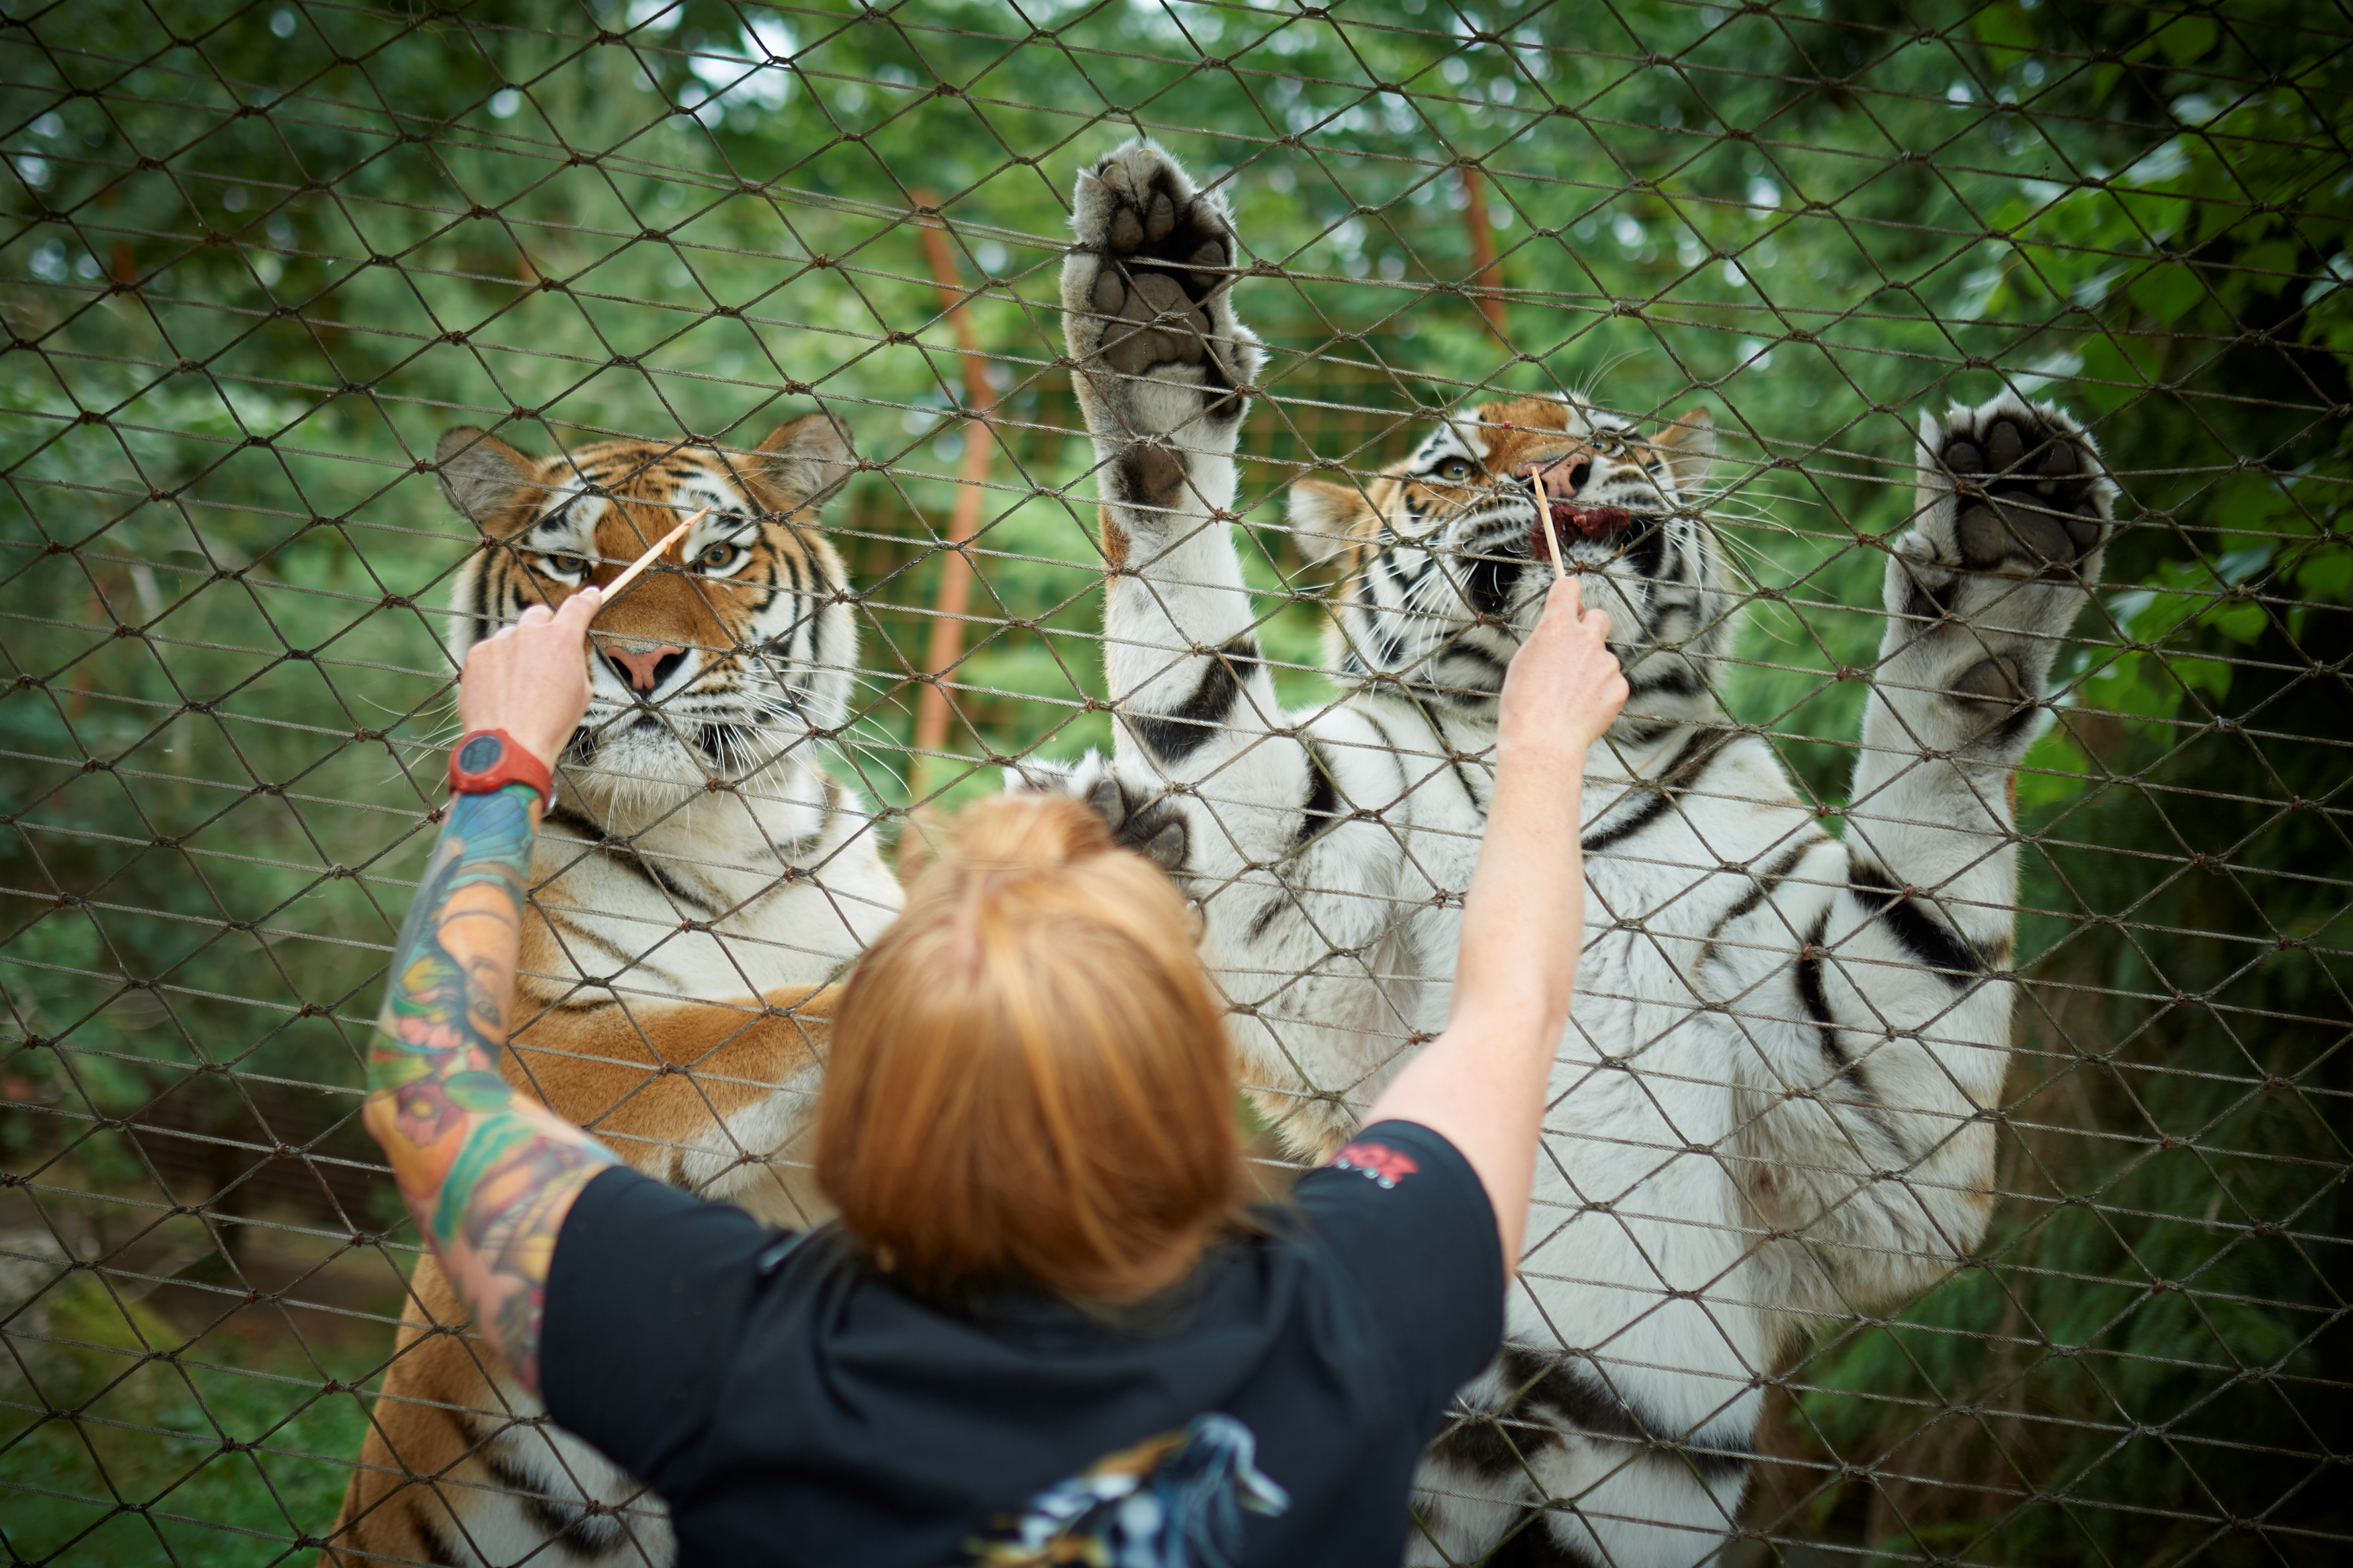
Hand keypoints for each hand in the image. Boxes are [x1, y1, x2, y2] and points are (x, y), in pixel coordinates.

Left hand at [456, 591, 601, 770]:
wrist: (511, 745)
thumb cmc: (551, 724)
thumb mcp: (582, 692)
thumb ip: (573, 662)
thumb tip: (565, 653)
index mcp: (561, 640)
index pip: (578, 607)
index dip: (587, 600)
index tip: (590, 595)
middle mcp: (528, 633)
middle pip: (540, 615)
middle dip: (545, 629)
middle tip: (546, 655)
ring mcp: (499, 642)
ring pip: (513, 636)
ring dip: (518, 651)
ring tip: (519, 686)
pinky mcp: (476, 656)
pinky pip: (491, 652)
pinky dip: (497, 666)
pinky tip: (501, 691)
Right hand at [1499, 577, 1627, 765]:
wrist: (1544, 741)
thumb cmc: (1523, 704)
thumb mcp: (1524, 661)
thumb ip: (1547, 640)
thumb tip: (1559, 631)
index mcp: (1556, 628)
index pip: (1569, 588)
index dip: (1568, 591)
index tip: (1567, 598)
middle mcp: (1586, 639)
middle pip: (1598, 617)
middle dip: (1590, 628)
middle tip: (1576, 650)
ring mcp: (1606, 662)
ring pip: (1603, 658)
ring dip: (1591, 670)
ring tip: (1570, 698)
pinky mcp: (1620, 686)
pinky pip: (1612, 683)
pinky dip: (1601, 694)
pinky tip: (1583, 710)